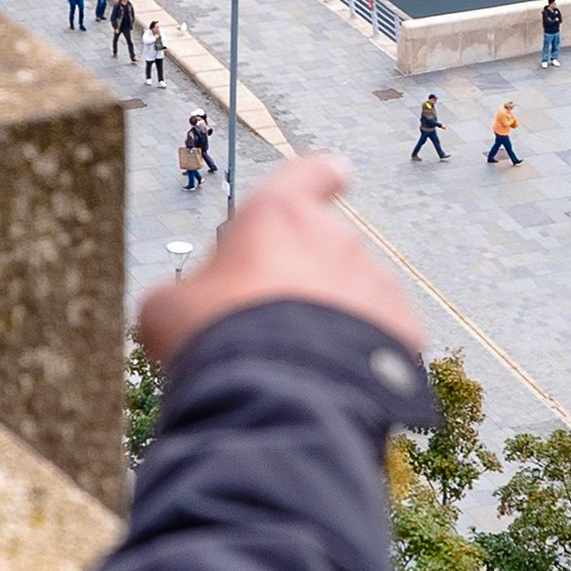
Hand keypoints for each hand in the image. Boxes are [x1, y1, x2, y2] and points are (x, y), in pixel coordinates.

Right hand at [136, 155, 419, 370]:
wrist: (280, 396)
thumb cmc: (216, 338)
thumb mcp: (167, 310)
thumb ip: (184, 294)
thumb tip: (179, 307)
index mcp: (279, 215)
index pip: (308, 175)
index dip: (317, 177)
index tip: (335, 174)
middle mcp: (335, 237)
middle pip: (322, 248)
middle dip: (303, 278)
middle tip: (268, 324)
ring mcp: (374, 280)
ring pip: (354, 291)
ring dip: (333, 315)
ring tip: (298, 362)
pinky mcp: (402, 325)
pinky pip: (382, 331)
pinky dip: (363, 349)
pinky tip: (332, 377)